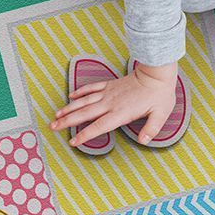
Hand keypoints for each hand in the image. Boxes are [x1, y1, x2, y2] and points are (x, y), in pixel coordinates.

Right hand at [50, 62, 178, 146]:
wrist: (157, 73)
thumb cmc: (160, 94)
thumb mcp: (160, 114)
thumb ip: (151, 129)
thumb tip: (144, 141)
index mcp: (121, 112)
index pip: (99, 126)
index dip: (85, 134)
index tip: (73, 142)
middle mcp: (111, 103)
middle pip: (85, 114)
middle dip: (67, 121)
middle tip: (53, 127)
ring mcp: (109, 92)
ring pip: (84, 101)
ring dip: (69, 108)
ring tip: (56, 115)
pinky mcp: (110, 84)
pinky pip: (92, 87)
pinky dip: (81, 91)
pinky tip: (71, 95)